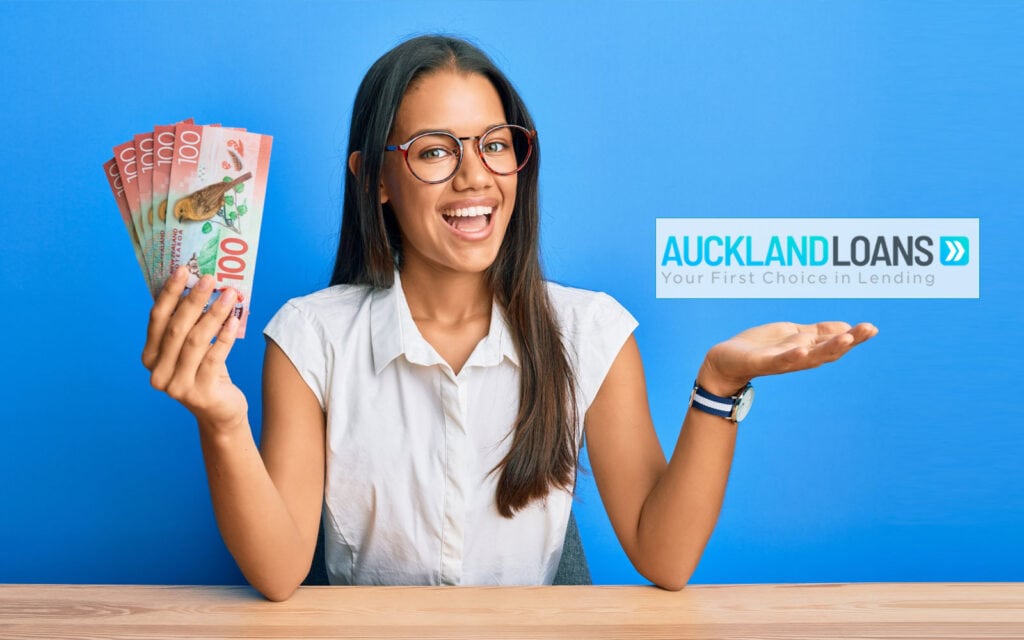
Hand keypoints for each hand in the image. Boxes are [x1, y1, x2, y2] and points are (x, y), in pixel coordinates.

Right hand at [142, 266, 247, 433]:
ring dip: (214, 314)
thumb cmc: (205, 372)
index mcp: (150, 357)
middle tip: (211, 279)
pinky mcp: (199, 393)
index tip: (183, 270)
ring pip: (196, 341)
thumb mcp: (192, 349)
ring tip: (229, 295)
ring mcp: (176, 385)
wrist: (220, 412)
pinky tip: (234, 319)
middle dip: (194, 300)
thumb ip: (189, 325)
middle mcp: (157, 372)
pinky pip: (214, 357)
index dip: (170, 294)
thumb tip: (201, 285)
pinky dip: (225, 336)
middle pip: (176, 328)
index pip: (157, 319)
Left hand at [698, 321, 878, 395]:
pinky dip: (791, 356)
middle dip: (850, 340)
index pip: (834, 342)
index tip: (872, 328)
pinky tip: (802, 349)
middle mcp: (798, 357)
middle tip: (868, 330)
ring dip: (829, 348)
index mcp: (806, 348)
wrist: (726, 361)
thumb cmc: (759, 347)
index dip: (854, 336)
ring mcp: (782, 361)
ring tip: (847, 339)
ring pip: (809, 357)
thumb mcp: (792, 334)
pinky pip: (779, 361)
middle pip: (828, 351)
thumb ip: (817, 332)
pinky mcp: (762, 362)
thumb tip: (847, 328)